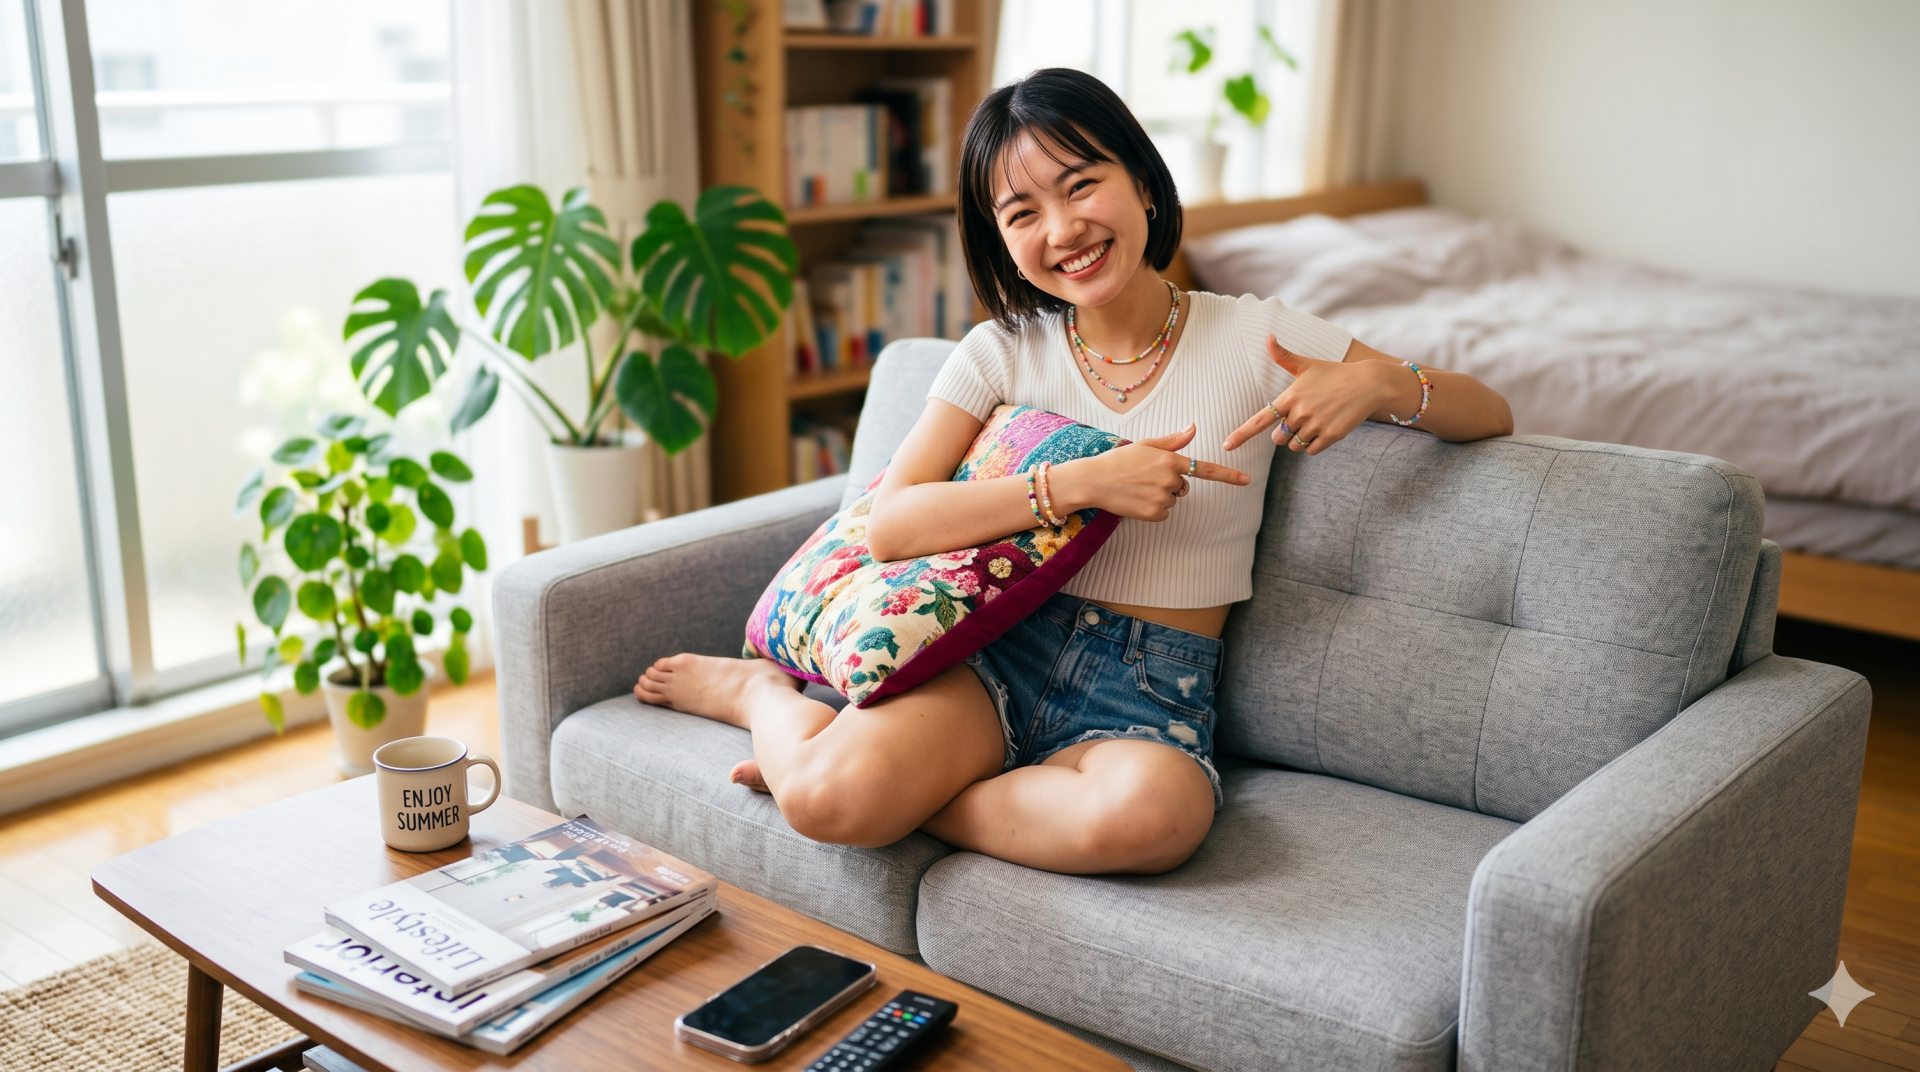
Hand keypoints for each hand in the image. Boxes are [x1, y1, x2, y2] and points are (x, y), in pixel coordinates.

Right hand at [1051, 424, 1249, 521]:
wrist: (1094, 480)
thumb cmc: (1119, 460)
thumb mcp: (1146, 445)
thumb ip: (1173, 440)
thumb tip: (1193, 428)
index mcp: (1169, 459)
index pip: (1204, 468)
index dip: (1227, 475)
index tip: (1246, 480)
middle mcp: (1169, 479)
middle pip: (1184, 487)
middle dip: (1170, 484)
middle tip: (1145, 478)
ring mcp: (1161, 497)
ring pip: (1173, 501)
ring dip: (1160, 497)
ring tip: (1138, 488)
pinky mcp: (1153, 513)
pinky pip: (1164, 514)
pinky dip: (1153, 510)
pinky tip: (1137, 500)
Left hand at [1223, 336, 1408, 455]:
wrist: (1368, 383)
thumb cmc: (1334, 373)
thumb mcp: (1308, 364)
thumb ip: (1284, 356)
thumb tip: (1268, 337)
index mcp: (1290, 396)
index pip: (1260, 420)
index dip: (1241, 434)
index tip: (1226, 446)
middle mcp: (1300, 413)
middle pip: (1277, 438)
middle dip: (1284, 433)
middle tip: (1300, 419)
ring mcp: (1316, 425)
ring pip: (1295, 446)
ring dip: (1300, 439)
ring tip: (1315, 421)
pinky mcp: (1331, 436)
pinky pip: (1311, 451)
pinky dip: (1315, 445)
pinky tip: (1325, 429)